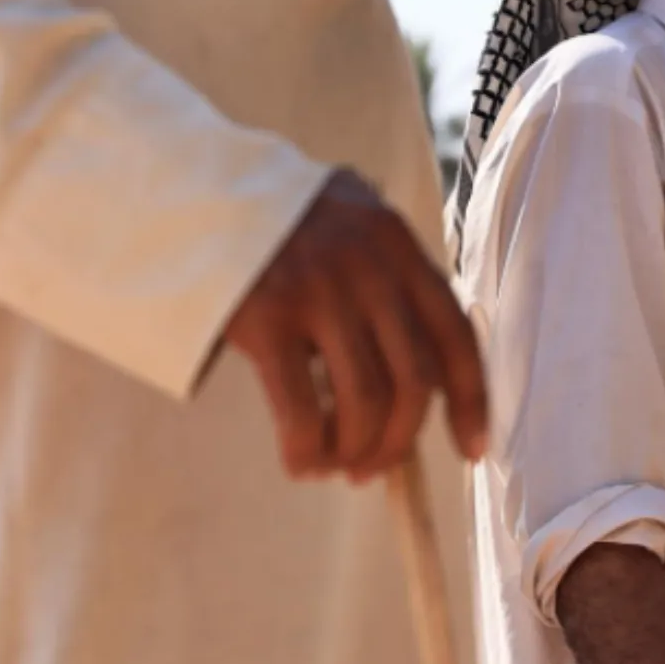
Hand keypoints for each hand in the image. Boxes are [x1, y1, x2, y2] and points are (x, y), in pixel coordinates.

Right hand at [223, 170, 488, 481]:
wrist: (192, 195)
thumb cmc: (276, 225)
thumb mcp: (348, 228)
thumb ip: (389, 282)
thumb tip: (425, 385)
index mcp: (395, 244)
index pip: (454, 332)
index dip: (471, 400)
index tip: (471, 448)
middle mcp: (367, 266)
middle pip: (413, 380)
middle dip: (400, 441)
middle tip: (375, 468)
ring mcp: (318, 292)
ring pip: (365, 403)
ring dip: (356, 451)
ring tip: (335, 465)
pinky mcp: (267, 320)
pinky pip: (302, 411)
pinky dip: (308, 451)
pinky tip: (301, 463)